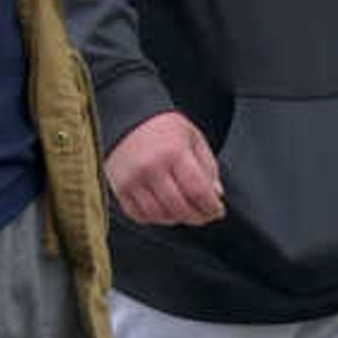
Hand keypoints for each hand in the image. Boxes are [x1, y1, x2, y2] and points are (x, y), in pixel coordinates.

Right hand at [102, 112, 222, 225]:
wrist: (129, 117)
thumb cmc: (165, 129)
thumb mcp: (193, 139)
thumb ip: (208, 167)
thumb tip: (215, 195)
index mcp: (174, 153)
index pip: (197, 191)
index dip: (211, 207)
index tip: (218, 210)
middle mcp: (151, 168)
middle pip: (179, 207)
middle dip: (197, 217)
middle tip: (204, 215)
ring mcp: (133, 180)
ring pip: (159, 215)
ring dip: (176, 219)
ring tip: (185, 212)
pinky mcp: (119, 188)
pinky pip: (138, 215)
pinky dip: (154, 218)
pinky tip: (163, 210)